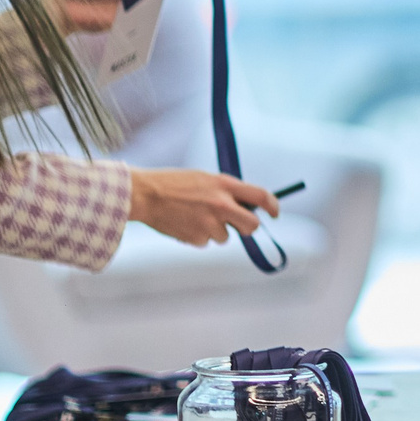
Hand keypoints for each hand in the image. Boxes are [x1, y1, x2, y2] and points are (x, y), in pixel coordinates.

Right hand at [129, 167, 279, 245]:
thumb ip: (225, 191)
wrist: (144, 195)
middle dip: (248, 228)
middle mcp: (221, 205)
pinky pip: (205, 242)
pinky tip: (184, 223)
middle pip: (251, 225)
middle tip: (239, 225)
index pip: (260, 195)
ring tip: (194, 217)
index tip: (275, 212)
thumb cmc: (173, 183)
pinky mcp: (196, 238)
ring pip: (225, 237)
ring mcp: (209, 223)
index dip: (273, 205)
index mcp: (224, 185)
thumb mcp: (205, 179)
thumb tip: (244, 206)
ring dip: (215, 231)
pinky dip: (198, 236)